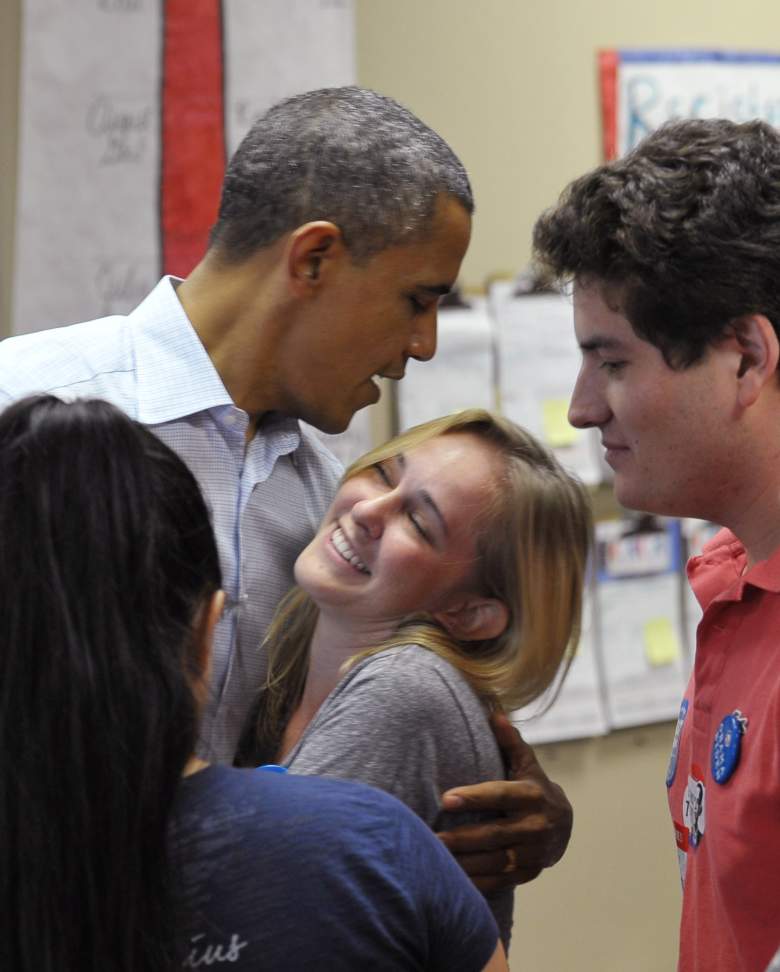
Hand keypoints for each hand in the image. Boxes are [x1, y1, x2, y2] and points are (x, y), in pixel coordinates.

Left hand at [436, 712, 572, 892]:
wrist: (563, 826)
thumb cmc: (534, 787)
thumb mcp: (527, 764)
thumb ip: (510, 741)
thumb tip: (495, 711)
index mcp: (533, 795)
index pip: (500, 795)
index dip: (474, 798)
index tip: (445, 799)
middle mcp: (537, 826)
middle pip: (494, 834)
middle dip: (462, 837)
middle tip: (431, 838)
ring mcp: (534, 853)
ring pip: (495, 861)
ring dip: (464, 863)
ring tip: (434, 859)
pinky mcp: (529, 873)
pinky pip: (499, 881)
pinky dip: (476, 882)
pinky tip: (451, 880)